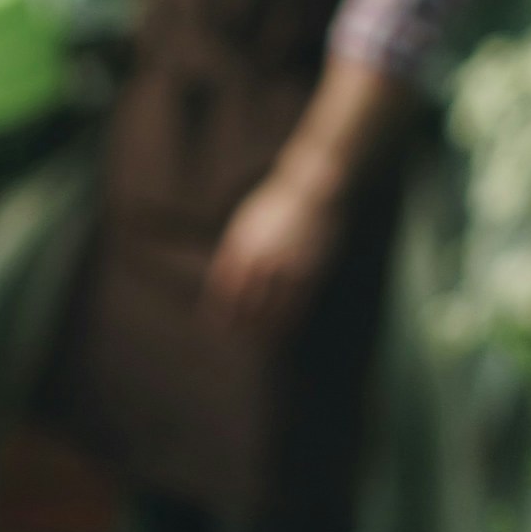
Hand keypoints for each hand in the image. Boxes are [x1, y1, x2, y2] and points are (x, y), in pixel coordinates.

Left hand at [206, 170, 338, 336]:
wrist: (312, 190)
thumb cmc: (276, 205)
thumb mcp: (245, 224)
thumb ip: (234, 252)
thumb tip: (224, 281)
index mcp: (241, 247)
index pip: (224, 290)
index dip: (220, 312)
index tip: (218, 327)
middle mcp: (261, 259)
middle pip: (246, 303)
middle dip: (241, 325)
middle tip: (239, 339)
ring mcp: (287, 266)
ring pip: (272, 309)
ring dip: (265, 328)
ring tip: (262, 341)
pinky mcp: (310, 270)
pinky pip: (298, 304)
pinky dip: (290, 319)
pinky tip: (287, 328)